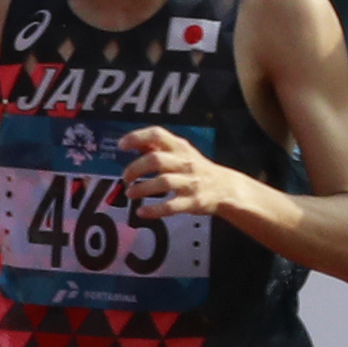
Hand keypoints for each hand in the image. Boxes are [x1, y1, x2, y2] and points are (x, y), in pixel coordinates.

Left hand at [118, 126, 246, 219]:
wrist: (225, 188)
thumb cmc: (198, 169)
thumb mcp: (181, 153)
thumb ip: (159, 148)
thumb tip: (134, 144)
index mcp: (180, 147)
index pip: (157, 134)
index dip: (137, 137)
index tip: (122, 145)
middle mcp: (185, 162)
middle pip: (156, 160)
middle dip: (135, 168)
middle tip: (126, 177)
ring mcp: (190, 183)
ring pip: (162, 183)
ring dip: (142, 189)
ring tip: (130, 193)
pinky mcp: (192, 202)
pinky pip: (170, 207)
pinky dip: (154, 210)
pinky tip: (142, 212)